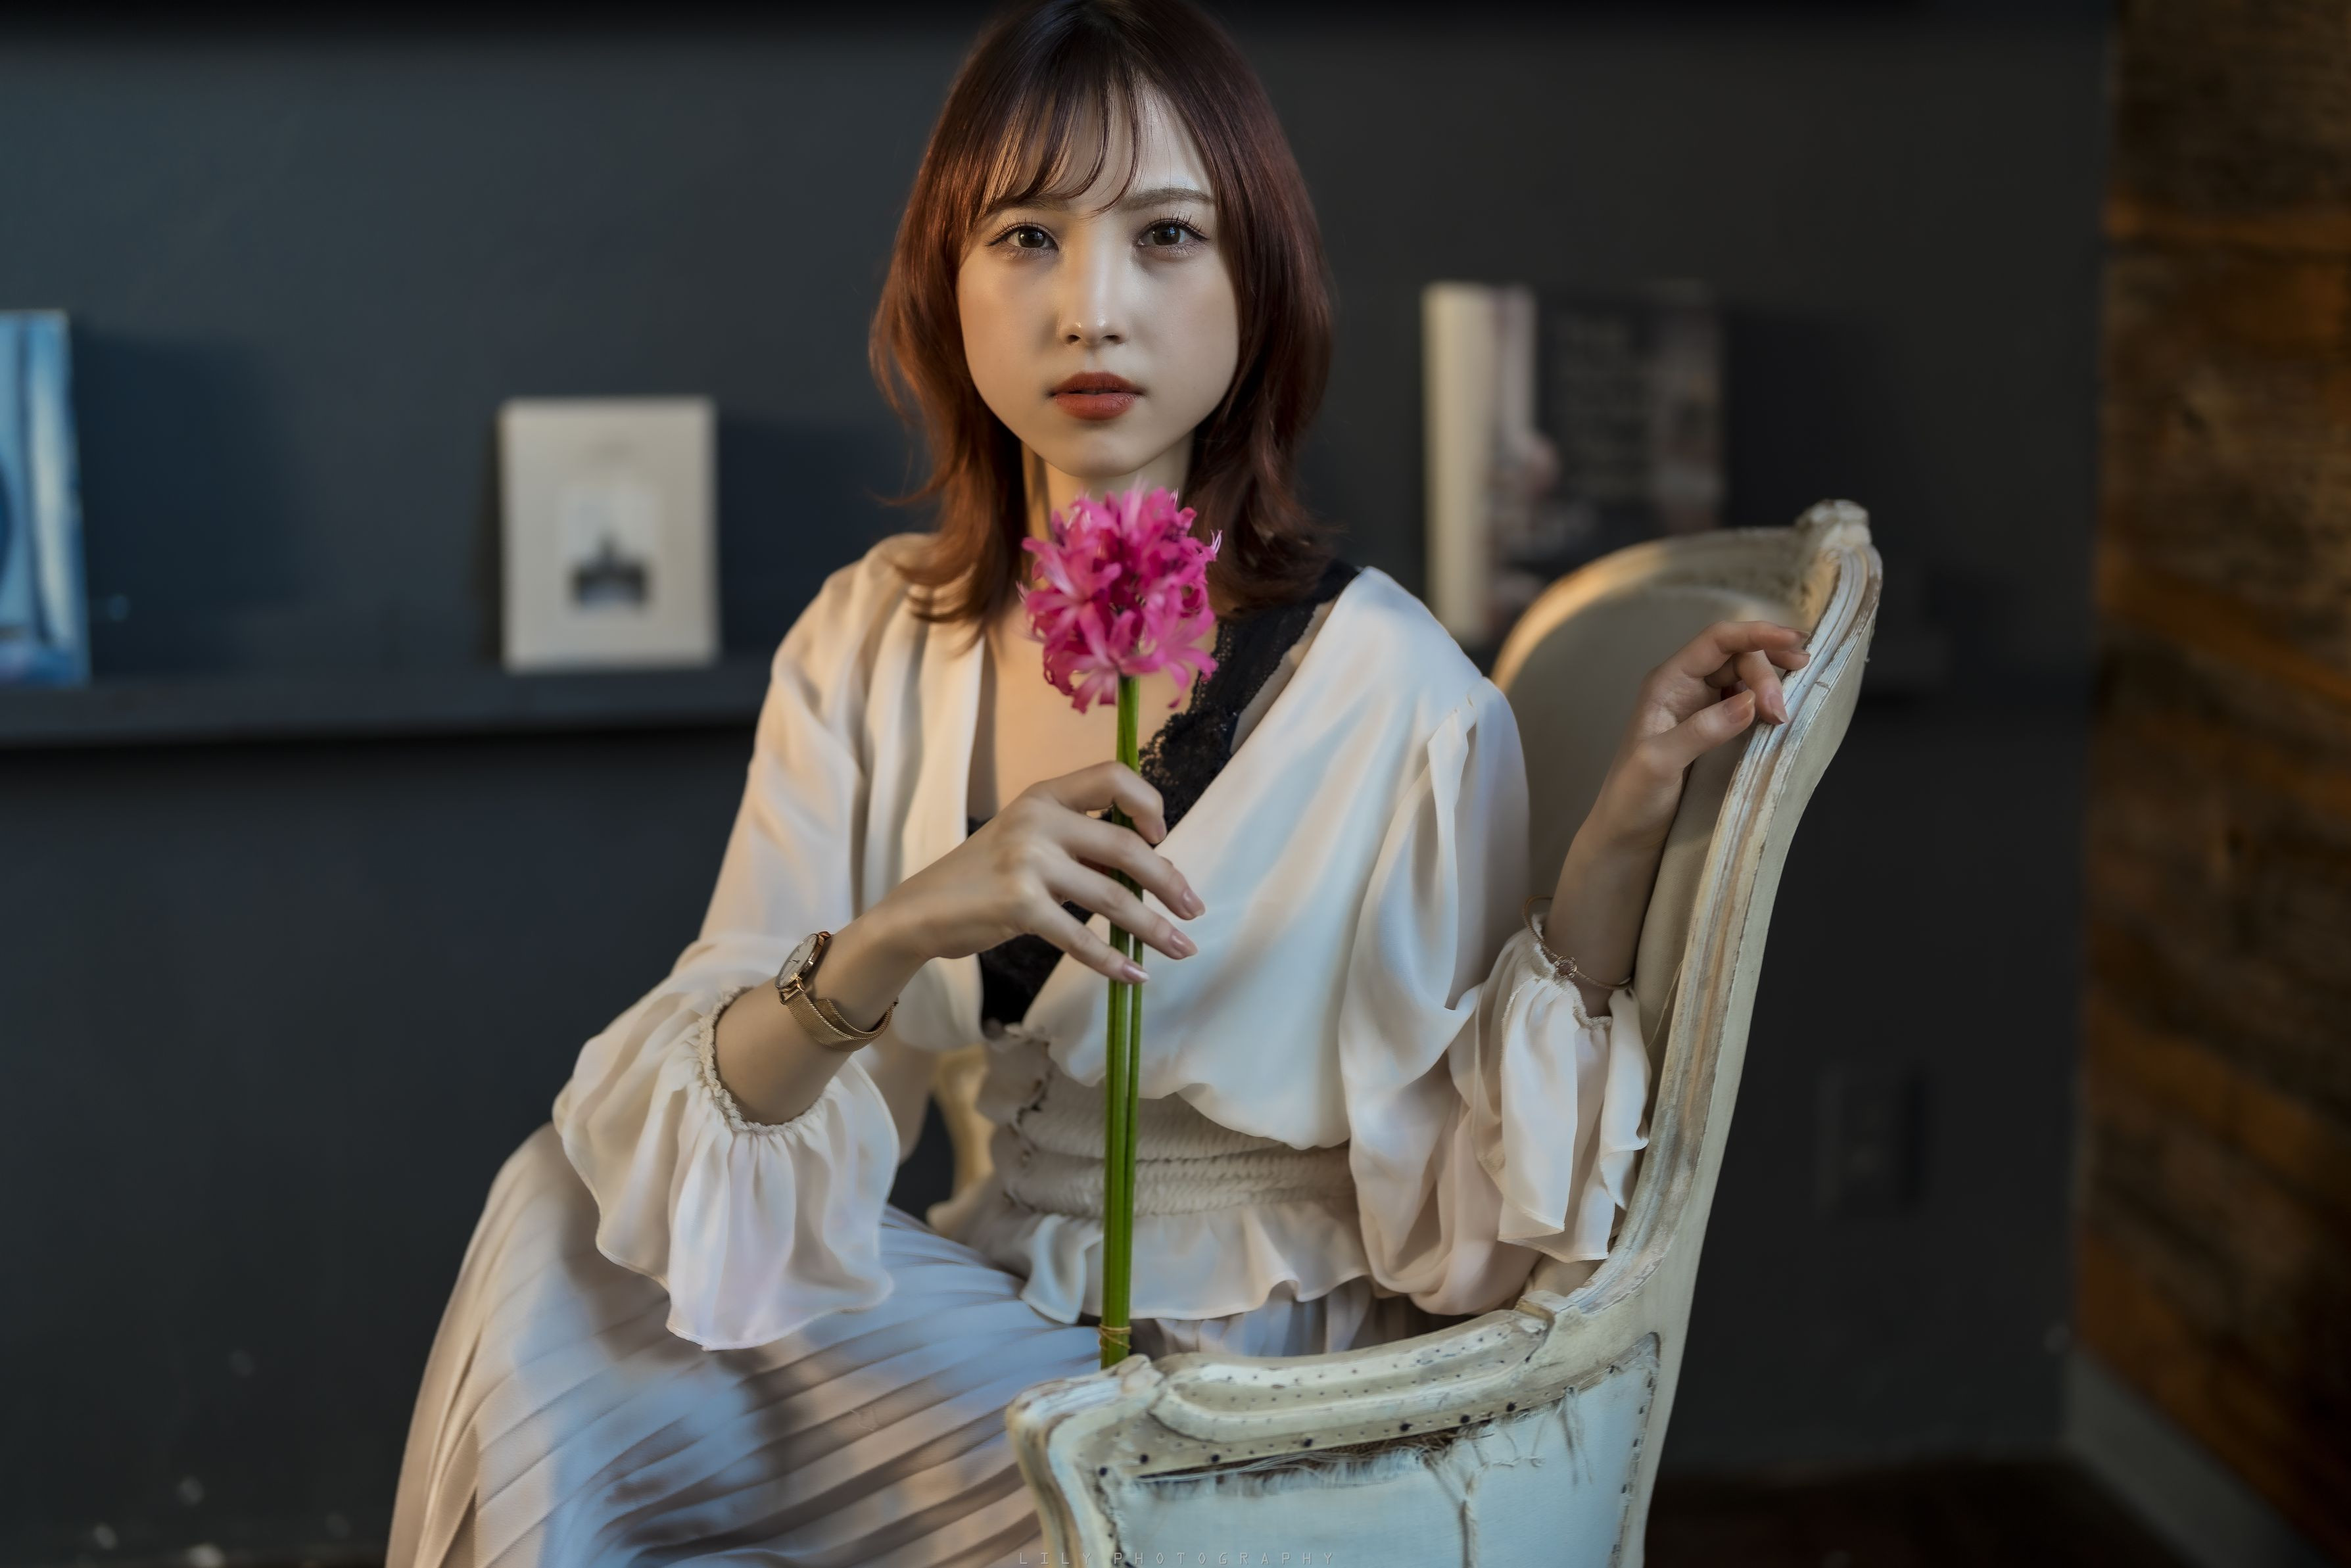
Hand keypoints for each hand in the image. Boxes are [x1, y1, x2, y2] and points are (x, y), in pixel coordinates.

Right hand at [868, 761, 1204, 985]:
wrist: (921, 910)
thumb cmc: (985, 876)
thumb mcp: (1030, 841)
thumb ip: (1083, 845)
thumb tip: (1156, 871)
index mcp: (1045, 794)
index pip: (1114, 776)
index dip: (1149, 804)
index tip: (1161, 840)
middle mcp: (1038, 819)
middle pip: (1127, 846)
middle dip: (1170, 882)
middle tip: (1194, 910)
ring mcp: (1027, 861)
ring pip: (1113, 897)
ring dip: (1154, 928)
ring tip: (1181, 949)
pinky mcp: (1018, 905)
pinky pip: (1080, 937)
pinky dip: (1113, 961)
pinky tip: (1135, 977)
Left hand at [1582, 620, 1811, 853]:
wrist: (1626, 834)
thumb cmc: (1632, 797)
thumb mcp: (1659, 762)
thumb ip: (1702, 730)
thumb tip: (1750, 702)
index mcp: (1667, 682)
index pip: (1717, 641)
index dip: (1756, 634)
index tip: (1796, 641)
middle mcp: (1684, 686)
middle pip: (1738, 657)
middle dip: (1766, 676)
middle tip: (1782, 715)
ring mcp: (1699, 707)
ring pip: (1745, 678)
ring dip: (1771, 689)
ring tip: (1785, 716)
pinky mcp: (1713, 729)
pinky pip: (1747, 703)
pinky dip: (1766, 705)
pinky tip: (1779, 718)